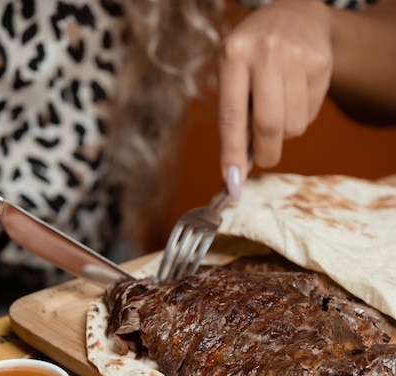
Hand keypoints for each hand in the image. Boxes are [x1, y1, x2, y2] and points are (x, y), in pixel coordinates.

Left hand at [218, 0, 332, 198]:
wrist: (297, 15)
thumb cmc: (254, 55)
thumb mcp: (233, 71)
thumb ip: (234, 114)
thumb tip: (240, 167)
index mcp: (233, 55)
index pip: (231, 116)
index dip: (232, 154)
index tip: (234, 182)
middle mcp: (265, 52)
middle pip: (268, 126)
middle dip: (265, 153)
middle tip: (263, 158)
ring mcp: (296, 56)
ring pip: (292, 126)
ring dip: (284, 133)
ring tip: (278, 108)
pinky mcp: (321, 64)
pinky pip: (310, 116)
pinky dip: (300, 118)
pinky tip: (295, 94)